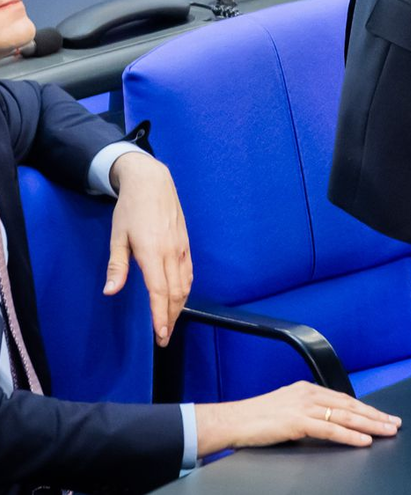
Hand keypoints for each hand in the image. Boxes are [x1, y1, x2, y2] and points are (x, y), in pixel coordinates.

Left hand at [107, 152, 191, 345]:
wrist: (153, 182)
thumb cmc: (130, 209)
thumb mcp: (117, 236)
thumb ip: (117, 266)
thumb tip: (110, 292)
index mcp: (153, 252)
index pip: (160, 291)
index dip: (161, 316)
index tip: (161, 335)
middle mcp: (171, 252)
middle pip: (176, 292)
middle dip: (171, 317)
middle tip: (164, 338)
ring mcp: (182, 247)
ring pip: (186, 283)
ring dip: (180, 306)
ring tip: (171, 322)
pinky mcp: (186, 243)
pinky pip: (189, 271)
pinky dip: (185, 289)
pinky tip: (179, 297)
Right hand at [194, 382, 400, 454]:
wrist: (233, 420)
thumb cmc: (255, 419)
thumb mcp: (286, 409)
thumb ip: (306, 413)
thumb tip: (325, 423)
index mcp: (307, 389)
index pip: (344, 399)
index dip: (366, 408)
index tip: (382, 415)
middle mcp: (309, 394)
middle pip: (350, 405)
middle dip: (375, 415)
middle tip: (394, 423)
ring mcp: (305, 406)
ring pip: (345, 416)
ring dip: (370, 425)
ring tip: (387, 431)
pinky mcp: (298, 421)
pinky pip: (330, 430)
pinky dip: (349, 435)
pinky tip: (363, 440)